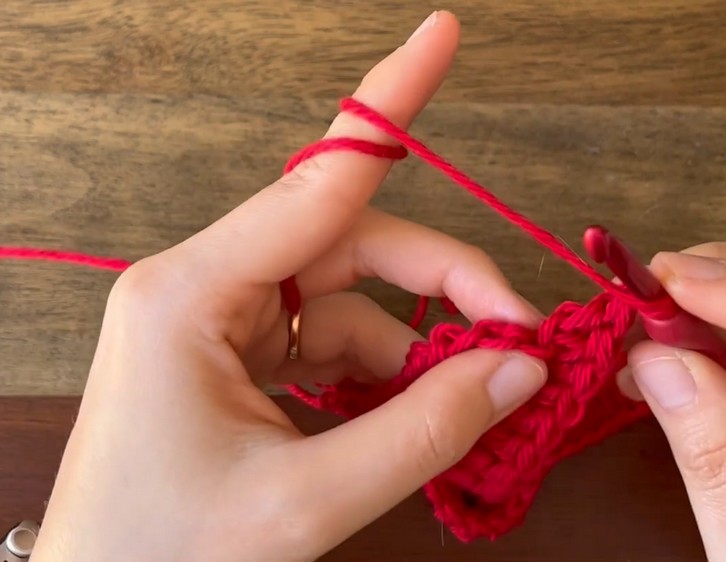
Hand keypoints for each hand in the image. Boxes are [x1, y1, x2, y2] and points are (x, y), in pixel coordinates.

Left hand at [31, 12, 546, 561]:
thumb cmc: (165, 557)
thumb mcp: (306, 501)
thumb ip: (424, 429)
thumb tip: (521, 370)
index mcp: (194, 292)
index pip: (320, 178)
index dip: (392, 101)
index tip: (443, 34)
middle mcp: (205, 286)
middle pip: (355, 242)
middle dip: (446, 282)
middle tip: (522, 336)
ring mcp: (222, 321)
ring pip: (354, 295)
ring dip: (421, 340)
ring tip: (472, 399)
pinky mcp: (239, 358)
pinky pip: (335, 337)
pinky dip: (388, 368)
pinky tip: (414, 410)